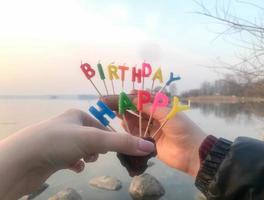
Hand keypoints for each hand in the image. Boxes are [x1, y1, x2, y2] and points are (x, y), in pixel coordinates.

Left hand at [0, 109, 154, 199]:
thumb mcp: (93, 139)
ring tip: (83, 161)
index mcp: (77, 115)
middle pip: (93, 137)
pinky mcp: (53, 154)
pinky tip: (74, 167)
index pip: (103, 125)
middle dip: (98, 149)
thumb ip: (121, 142)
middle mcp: (69, 125)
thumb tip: (149, 146)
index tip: (118, 149)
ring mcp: (60, 140)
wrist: (22, 161)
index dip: (112, 137)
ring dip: (88, 156)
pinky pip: (72, 158)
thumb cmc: (59, 142)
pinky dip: (76, 163)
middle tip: (96, 155)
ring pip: (83, 148)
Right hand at [102, 94, 206, 176]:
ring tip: (109, 110)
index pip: (143, 99)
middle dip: (122, 104)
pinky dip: (127, 128)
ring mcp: (150, 129)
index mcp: (161, 108)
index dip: (130, 96)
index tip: (118, 94)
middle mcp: (154, 117)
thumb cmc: (183, 130)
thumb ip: (151, 107)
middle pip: (135, 109)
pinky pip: (135, 133)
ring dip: (123, 115)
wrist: (192, 154)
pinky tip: (120, 123)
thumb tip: (134, 98)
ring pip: (134, 120)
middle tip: (106, 102)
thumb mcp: (168, 114)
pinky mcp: (147, 141)